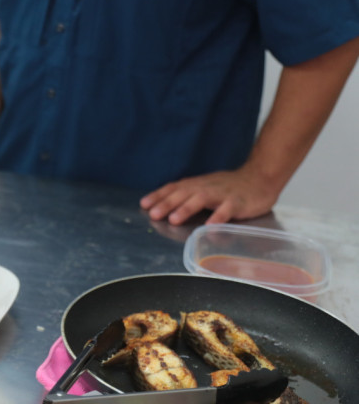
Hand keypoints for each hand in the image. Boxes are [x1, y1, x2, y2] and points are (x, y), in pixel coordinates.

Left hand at [140, 167, 280, 225]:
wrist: (260, 178)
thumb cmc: (228, 186)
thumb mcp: (205, 187)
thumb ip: (187, 195)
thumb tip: (164, 204)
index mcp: (196, 184)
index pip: (173, 188)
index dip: (158, 196)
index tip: (144, 205)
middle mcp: (206, 187)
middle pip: (183, 194)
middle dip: (166, 204)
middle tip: (152, 214)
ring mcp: (222, 194)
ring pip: (201, 199)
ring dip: (186, 209)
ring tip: (173, 219)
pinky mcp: (238, 203)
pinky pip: (227, 210)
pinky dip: (218, 217)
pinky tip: (210, 225)